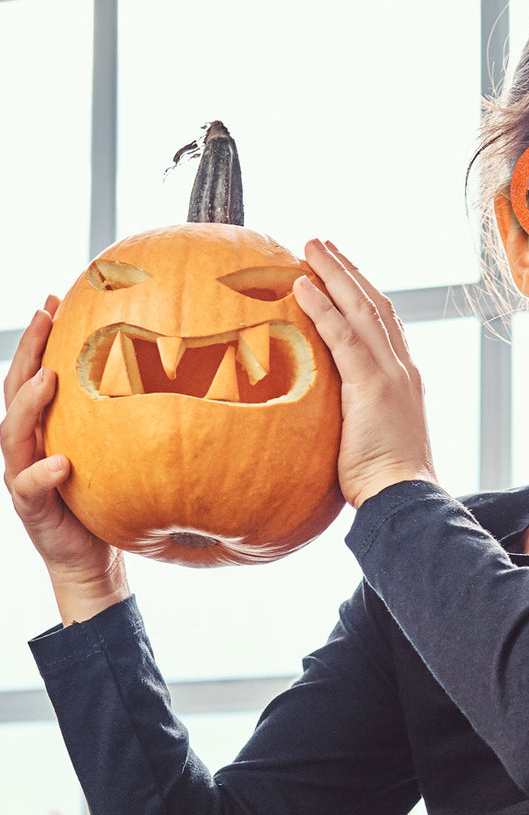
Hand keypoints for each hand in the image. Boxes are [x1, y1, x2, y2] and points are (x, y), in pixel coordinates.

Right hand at [2, 298, 128, 623]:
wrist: (96, 560)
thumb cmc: (115, 497)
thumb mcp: (124, 448)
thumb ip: (132, 415)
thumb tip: (181, 370)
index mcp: (49, 427)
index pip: (37, 372)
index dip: (41, 337)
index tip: (54, 298)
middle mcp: (30, 446)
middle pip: (15, 391)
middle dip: (28, 352)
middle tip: (43, 315)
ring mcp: (25, 476)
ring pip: (13, 434)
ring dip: (28, 404)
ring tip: (49, 378)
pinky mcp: (34, 510)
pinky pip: (30, 489)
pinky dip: (43, 473)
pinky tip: (63, 462)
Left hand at [293, 240, 435, 508]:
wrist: (406, 499)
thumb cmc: (386, 482)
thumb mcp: (371, 439)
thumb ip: (355, 418)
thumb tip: (327, 420)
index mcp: (404, 378)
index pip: (384, 323)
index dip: (362, 293)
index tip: (341, 272)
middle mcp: (402, 367)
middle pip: (375, 303)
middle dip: (348, 270)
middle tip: (322, 244)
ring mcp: (390, 374)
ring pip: (362, 308)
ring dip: (335, 273)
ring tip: (310, 247)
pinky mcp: (372, 386)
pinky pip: (344, 338)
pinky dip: (323, 308)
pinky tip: (302, 285)